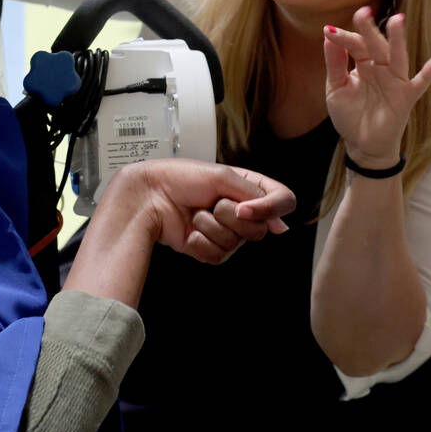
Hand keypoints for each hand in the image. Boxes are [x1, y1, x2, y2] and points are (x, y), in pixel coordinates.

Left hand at [103, 160, 293, 263]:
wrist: (147, 197)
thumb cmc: (178, 178)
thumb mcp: (222, 176)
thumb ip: (255, 195)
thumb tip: (278, 223)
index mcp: (247, 188)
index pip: (283, 202)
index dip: (270, 209)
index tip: (244, 206)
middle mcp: (240, 211)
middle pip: (259, 229)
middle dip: (229, 215)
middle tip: (210, 202)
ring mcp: (225, 231)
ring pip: (237, 243)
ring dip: (210, 226)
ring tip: (194, 213)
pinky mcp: (209, 249)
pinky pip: (218, 255)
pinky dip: (200, 242)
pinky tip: (188, 230)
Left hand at [323, 8, 430, 167]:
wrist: (361, 144)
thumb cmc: (350, 114)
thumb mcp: (336, 88)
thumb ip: (335, 64)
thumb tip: (328, 36)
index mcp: (363, 64)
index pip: (356, 45)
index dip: (344, 38)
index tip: (329, 30)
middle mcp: (381, 69)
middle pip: (376, 46)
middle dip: (369, 30)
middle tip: (362, 12)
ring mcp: (394, 82)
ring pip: (397, 57)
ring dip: (398, 40)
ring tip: (398, 21)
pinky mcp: (405, 98)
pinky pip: (419, 84)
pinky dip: (428, 74)